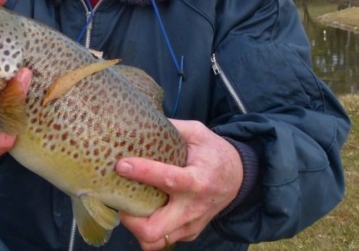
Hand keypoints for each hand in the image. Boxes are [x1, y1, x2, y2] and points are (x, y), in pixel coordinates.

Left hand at [116, 120, 242, 249]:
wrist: (239, 178)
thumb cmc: (214, 153)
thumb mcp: (198, 133)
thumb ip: (172, 127)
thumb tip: (142, 120)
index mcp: (197, 180)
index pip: (168, 180)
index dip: (142, 172)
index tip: (122, 165)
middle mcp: (192, 208)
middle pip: (154, 229)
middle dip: (130, 219)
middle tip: (119, 199)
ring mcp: (191, 225)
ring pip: (155, 240)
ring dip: (136, 226)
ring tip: (128, 205)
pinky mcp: (189, 233)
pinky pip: (162, 239)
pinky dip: (147, 228)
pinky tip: (143, 209)